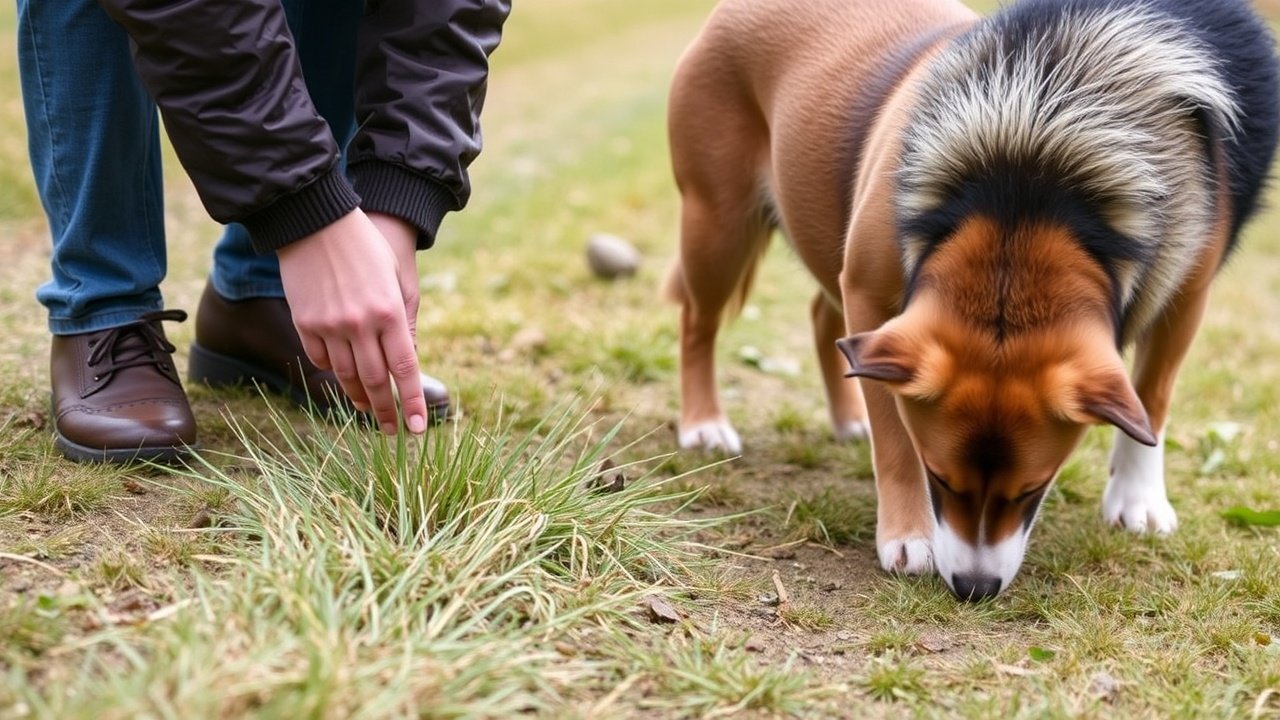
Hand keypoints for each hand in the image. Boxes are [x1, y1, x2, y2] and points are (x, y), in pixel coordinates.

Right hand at [278, 209, 427, 434]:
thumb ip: (403, 320)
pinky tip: (342, 377)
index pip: (405, 367)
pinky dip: (332, 371)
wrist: (315, 220)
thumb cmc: (365, 246)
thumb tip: (407, 358)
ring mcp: (329, 325)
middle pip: (375, 380)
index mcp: (389, 311)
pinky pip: (319, 358)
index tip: (418, 427)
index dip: (412, 401)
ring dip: (359, 397)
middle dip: (386, 410)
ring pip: (346, 374)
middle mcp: (360, 324)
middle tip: (394, 430)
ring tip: (369, 410)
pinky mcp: (305, 322)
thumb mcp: (396, 278)